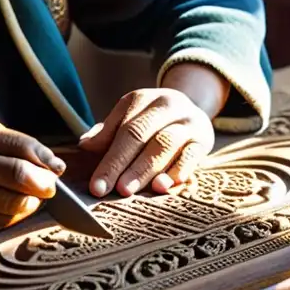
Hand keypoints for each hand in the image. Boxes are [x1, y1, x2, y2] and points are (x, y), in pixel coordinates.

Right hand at [0, 121, 64, 229]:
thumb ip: (14, 145)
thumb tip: (55, 167)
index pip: (17, 144)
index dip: (44, 157)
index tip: (58, 168)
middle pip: (16, 174)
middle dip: (43, 183)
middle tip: (51, 187)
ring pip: (10, 203)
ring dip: (31, 203)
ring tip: (34, 198)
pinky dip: (15, 216)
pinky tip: (16, 208)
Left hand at [78, 89, 214, 197]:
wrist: (192, 109)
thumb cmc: (151, 122)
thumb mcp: (129, 118)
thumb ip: (107, 133)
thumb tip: (85, 146)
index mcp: (142, 99)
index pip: (122, 129)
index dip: (108, 158)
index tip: (96, 185)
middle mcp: (167, 105)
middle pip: (141, 135)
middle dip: (123, 164)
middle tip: (112, 190)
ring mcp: (188, 121)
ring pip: (166, 144)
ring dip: (147, 169)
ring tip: (133, 190)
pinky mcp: (204, 140)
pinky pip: (191, 156)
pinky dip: (176, 172)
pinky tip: (162, 186)